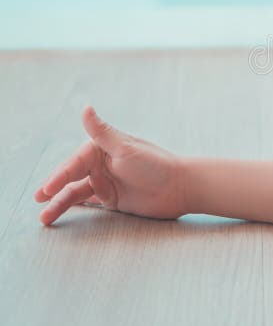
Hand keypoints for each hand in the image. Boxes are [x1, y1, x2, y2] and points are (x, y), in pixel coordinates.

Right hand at [34, 106, 187, 225]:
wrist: (180, 187)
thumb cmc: (156, 164)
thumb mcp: (126, 148)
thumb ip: (102, 132)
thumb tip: (86, 108)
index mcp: (103, 148)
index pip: (75, 162)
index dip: (60, 176)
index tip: (47, 189)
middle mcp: (102, 163)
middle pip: (71, 177)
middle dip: (54, 188)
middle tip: (39, 199)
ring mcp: (106, 181)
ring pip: (76, 192)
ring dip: (60, 202)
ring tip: (45, 217)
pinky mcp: (112, 198)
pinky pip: (88, 202)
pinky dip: (73, 207)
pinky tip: (59, 212)